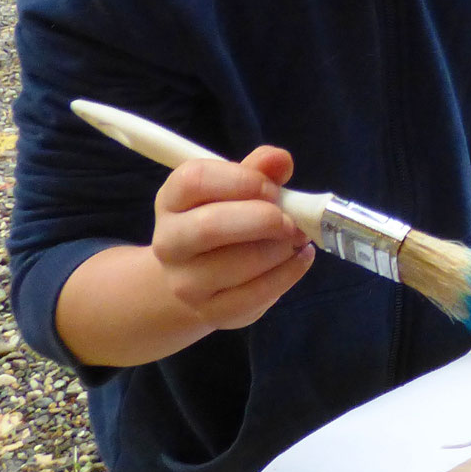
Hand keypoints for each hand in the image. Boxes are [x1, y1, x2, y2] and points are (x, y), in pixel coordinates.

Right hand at [150, 148, 312, 327]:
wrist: (202, 275)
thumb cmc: (228, 218)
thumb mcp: (238, 187)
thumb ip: (259, 169)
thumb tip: (280, 160)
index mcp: (172, 200)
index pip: (194, 181)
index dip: (242, 179)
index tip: (272, 187)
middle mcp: (169, 242)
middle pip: (209, 226)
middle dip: (263, 219)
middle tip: (291, 220)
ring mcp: (185, 283)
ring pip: (236, 264)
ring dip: (280, 248)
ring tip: (298, 238)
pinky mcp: (211, 312)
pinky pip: (254, 295)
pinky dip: (288, 274)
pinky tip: (301, 258)